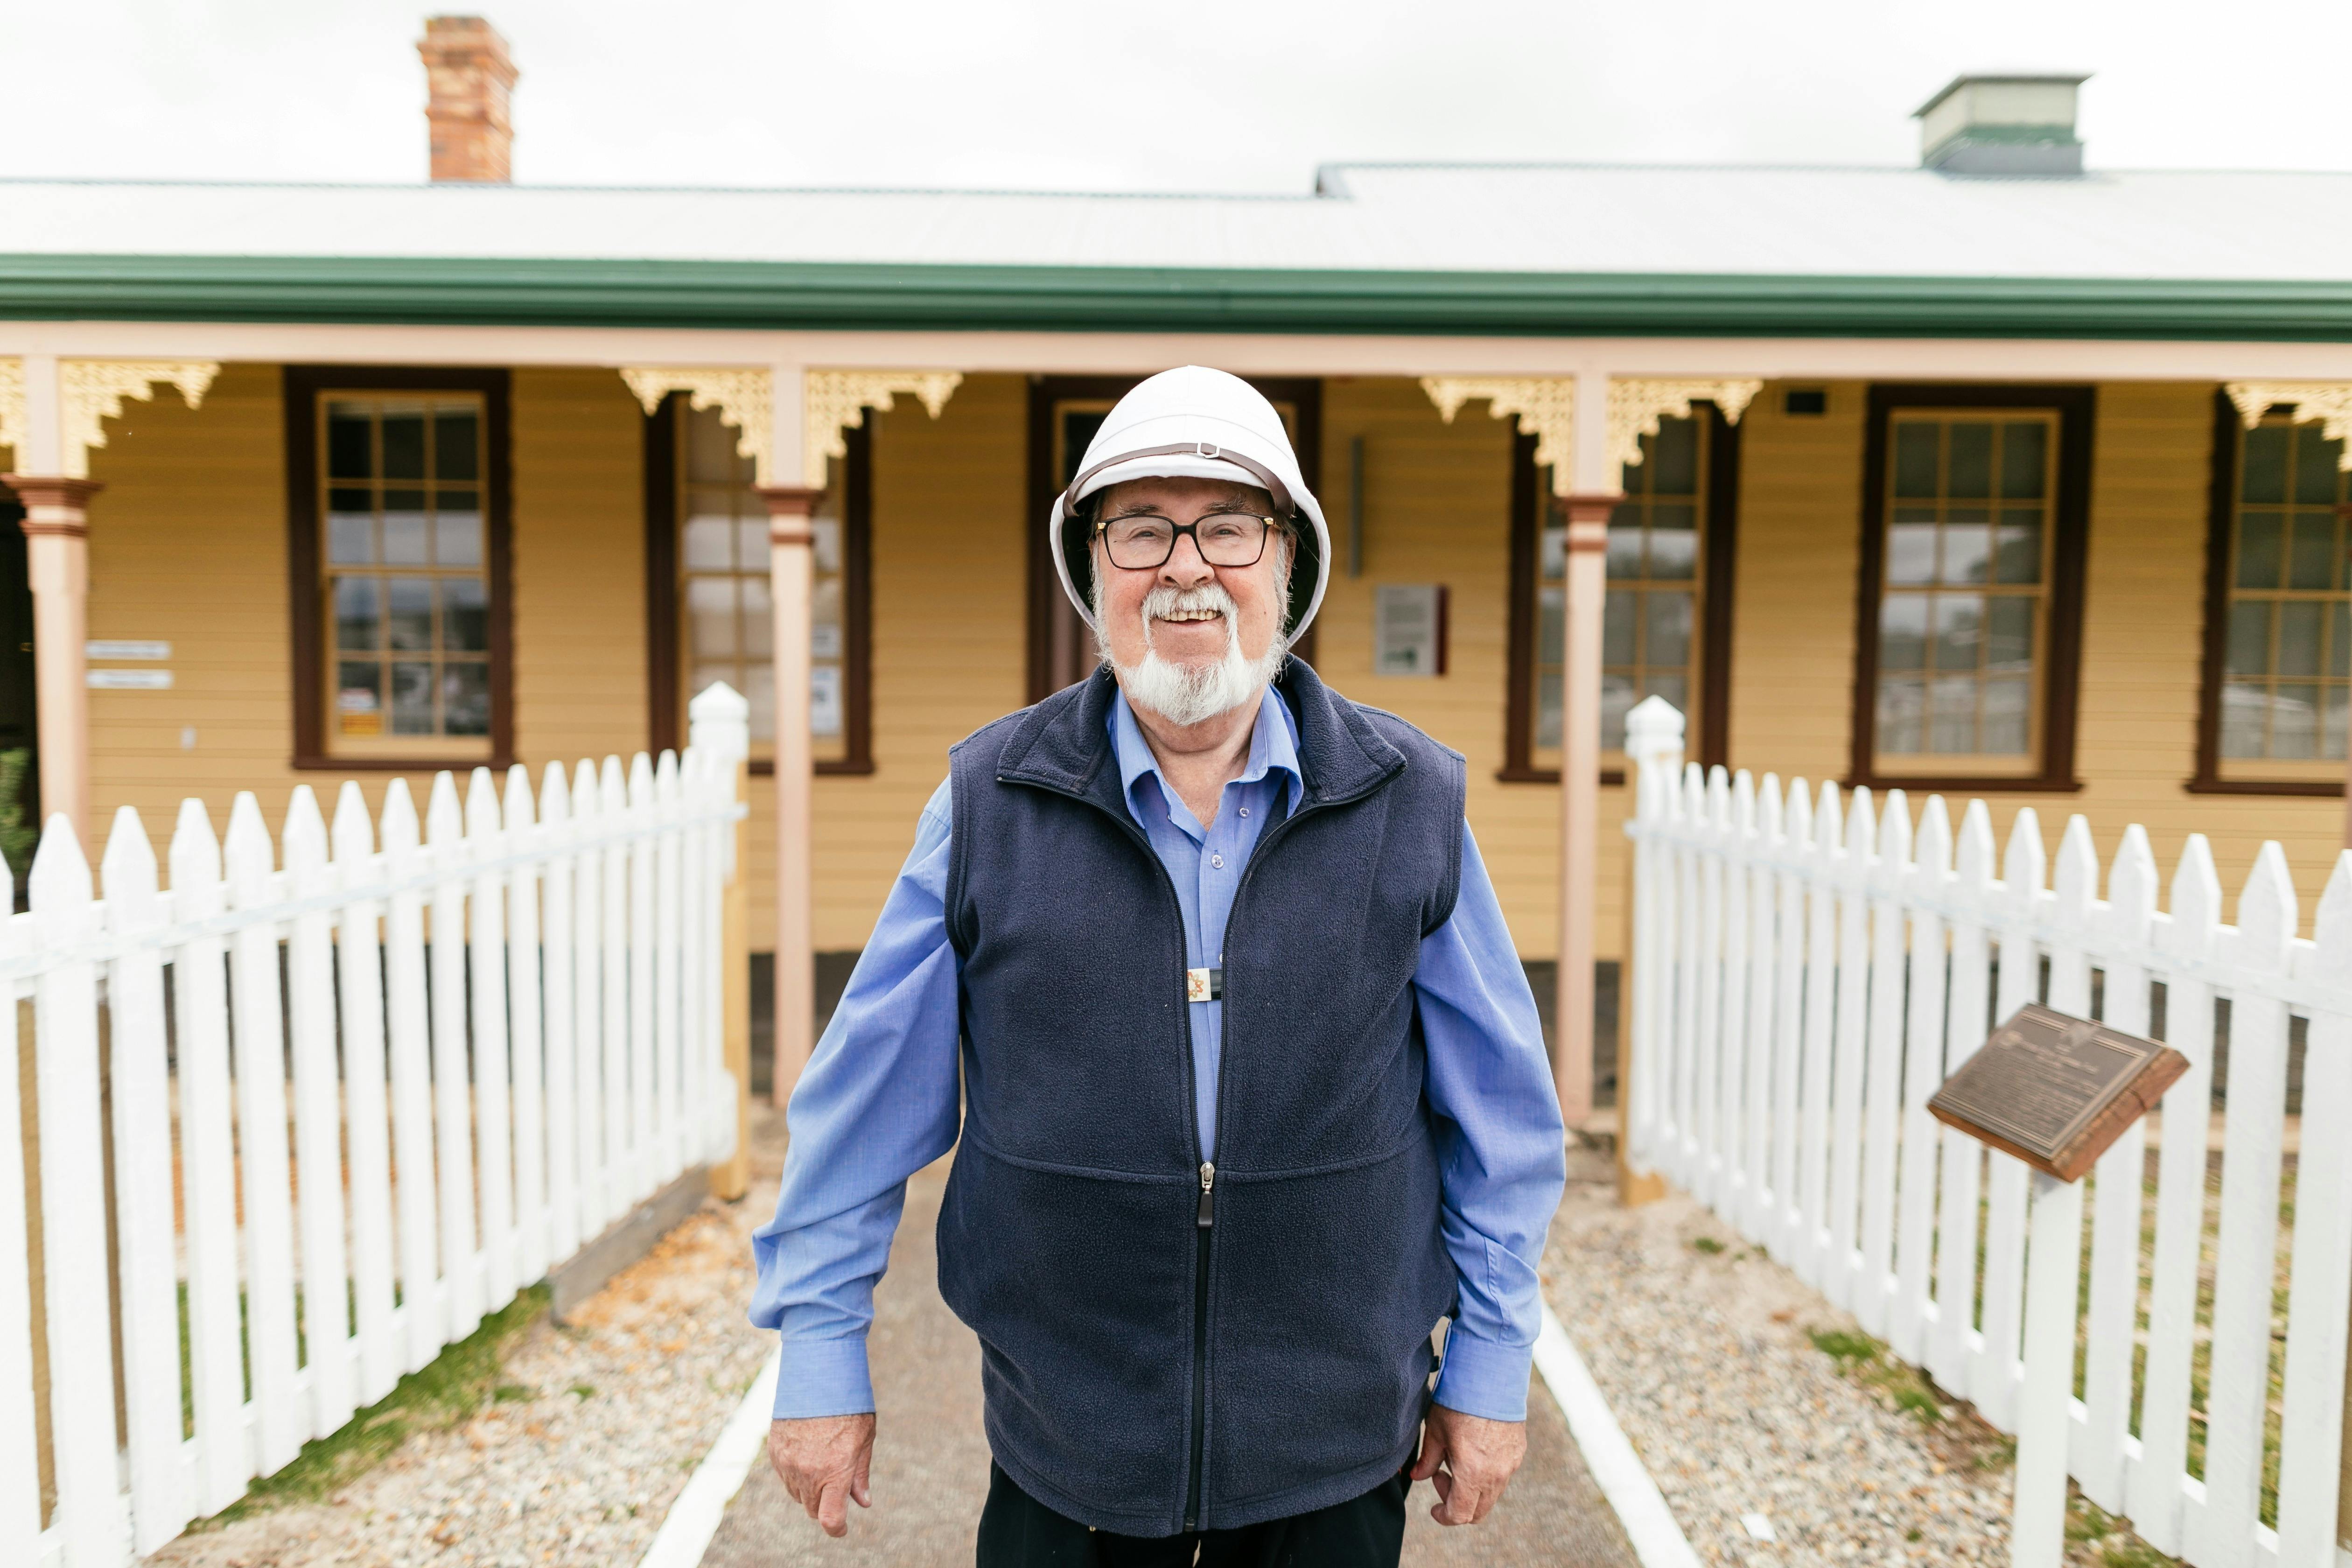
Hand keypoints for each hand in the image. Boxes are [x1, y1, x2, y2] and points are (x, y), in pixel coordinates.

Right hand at [768, 1413, 875, 1536]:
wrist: (817, 1375)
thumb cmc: (847, 1405)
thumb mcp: (864, 1438)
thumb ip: (860, 1474)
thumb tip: (863, 1502)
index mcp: (835, 1470)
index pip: (830, 1518)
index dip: (837, 1528)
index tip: (841, 1527)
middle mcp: (809, 1471)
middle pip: (813, 1510)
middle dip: (825, 1505)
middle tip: (836, 1485)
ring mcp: (788, 1463)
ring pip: (798, 1495)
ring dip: (810, 1490)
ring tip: (822, 1462)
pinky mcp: (776, 1452)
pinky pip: (785, 1477)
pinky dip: (796, 1474)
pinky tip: (807, 1453)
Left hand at [1409, 1403, 1524, 1525]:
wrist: (1491, 1374)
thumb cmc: (1459, 1401)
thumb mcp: (1435, 1431)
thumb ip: (1428, 1460)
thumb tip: (1418, 1476)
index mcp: (1472, 1473)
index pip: (1460, 1515)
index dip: (1443, 1516)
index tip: (1434, 1508)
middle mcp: (1496, 1475)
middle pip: (1478, 1512)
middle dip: (1457, 1504)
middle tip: (1441, 1475)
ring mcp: (1510, 1464)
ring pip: (1491, 1495)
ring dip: (1472, 1489)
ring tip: (1456, 1458)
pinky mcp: (1518, 1452)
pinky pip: (1502, 1476)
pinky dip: (1486, 1475)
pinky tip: (1473, 1450)